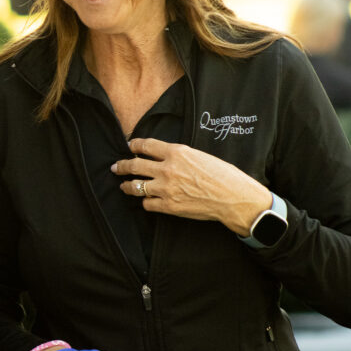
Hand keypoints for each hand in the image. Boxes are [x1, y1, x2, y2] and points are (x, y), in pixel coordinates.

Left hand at [111, 137, 270, 235]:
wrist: (233, 198)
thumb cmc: (223, 175)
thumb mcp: (200, 155)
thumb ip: (179, 155)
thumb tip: (165, 157)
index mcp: (177, 152)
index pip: (145, 145)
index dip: (134, 145)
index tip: (129, 146)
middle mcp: (167, 169)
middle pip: (134, 165)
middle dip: (122, 165)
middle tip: (116, 167)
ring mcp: (166, 188)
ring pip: (135, 186)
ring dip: (127, 185)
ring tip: (124, 185)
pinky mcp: (168, 206)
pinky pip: (147, 203)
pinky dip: (145, 202)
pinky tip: (146, 200)